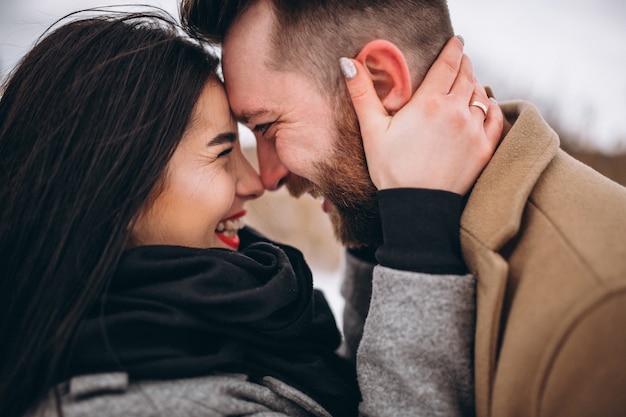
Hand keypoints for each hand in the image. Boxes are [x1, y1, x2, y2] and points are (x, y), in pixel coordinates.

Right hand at [341, 36, 502, 194]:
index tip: (456, 42)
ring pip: (480, 94)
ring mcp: (473, 129)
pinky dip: (490, 106)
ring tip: (468, 83)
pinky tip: (484, 105)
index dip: (453, 49)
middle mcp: (455, 111)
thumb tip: (348, 63)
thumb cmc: (391, 171)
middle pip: (466, 76)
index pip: (448, 64)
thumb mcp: (372, 131)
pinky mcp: (484, 148)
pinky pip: (495, 117)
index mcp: (428, 103)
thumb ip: (362, 94)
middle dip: (464, 64)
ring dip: (474, 85)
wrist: (418, 208)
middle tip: (460, 60)